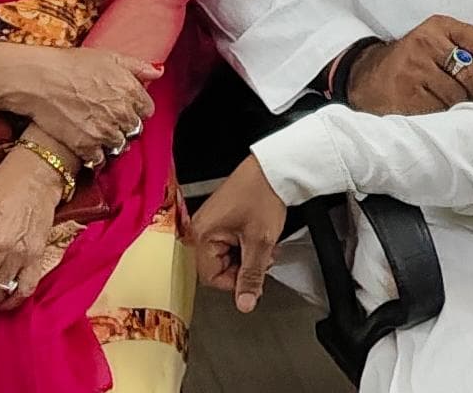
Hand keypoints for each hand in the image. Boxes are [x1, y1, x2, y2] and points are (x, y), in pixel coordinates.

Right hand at [0, 42, 162, 164]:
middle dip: (124, 125)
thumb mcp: (107, 57)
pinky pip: (100, 159)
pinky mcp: (86, 147)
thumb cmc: (70, 65)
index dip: (135, 108)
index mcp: (130, 91)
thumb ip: (136, 66)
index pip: (146, 110)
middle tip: (108, 120)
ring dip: (111, 141)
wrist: (38, 80)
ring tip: (97, 132)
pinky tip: (86, 145)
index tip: (124, 107)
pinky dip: (95, 155)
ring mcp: (105, 132)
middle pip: (134, 130)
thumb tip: (158, 72)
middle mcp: (121, 114)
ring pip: (119, 146)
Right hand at [187, 157, 289, 311]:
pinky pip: (228, 243)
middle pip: (218, 267)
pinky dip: (245, 244)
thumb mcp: (260, 242)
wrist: (273, 169)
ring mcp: (209, 223)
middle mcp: (200, 228)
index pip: (211, 277)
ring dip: (247, 256)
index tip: (254, 274)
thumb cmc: (262, 195)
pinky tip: (258, 236)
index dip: (236, 280)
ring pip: (226, 256)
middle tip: (262, 256)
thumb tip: (245, 303)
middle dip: (244, 266)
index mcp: (202, 234)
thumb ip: (252, 276)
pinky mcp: (220, 218)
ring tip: (263, 243)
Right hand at [345, 15, 472, 114]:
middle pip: (472, 74)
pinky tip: (436, 110)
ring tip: (451, 102)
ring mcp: (413, 68)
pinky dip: (445, 115)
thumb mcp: (448, 46)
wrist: (368, 78)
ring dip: (461, 105)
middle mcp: (425, 42)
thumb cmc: (417, 62)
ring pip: (458, 95)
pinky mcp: (406, 93)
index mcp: (440, 26)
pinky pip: (440, 110)